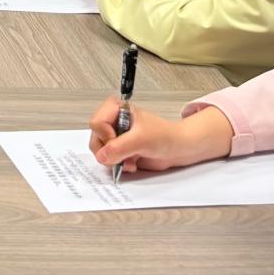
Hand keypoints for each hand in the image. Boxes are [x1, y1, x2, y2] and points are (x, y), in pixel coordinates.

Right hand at [89, 101, 232, 175]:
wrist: (178, 149)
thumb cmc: (165, 136)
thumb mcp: (141, 139)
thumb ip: (120, 147)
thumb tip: (102, 156)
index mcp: (117, 109)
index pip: (97, 122)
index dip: (105, 135)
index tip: (118, 140)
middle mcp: (114, 122)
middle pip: (95, 138)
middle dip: (108, 150)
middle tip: (122, 154)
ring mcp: (116, 136)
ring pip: (100, 151)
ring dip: (114, 160)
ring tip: (129, 160)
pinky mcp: (120, 150)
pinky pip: (108, 160)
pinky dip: (118, 165)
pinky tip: (131, 163)